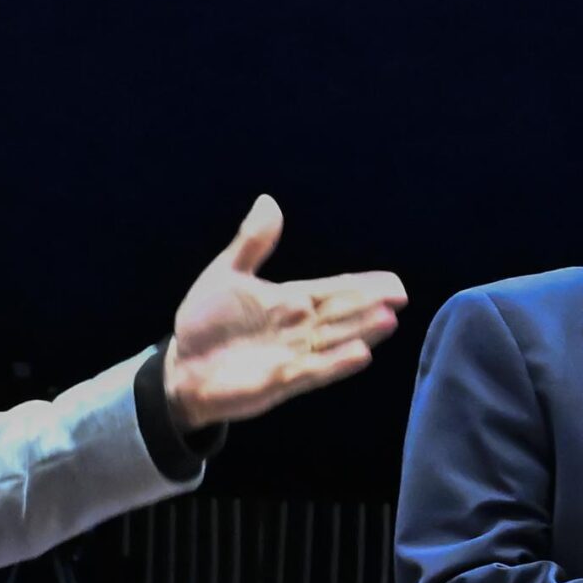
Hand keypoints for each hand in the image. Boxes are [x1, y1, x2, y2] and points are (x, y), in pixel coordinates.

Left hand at [160, 196, 406, 431]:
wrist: (182, 367)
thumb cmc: (206, 322)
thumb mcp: (226, 274)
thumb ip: (252, 244)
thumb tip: (270, 201)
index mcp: (290, 301)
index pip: (334, 290)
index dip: (364, 285)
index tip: (395, 282)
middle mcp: (298, 328)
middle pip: (341, 314)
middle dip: (369, 305)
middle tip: (400, 296)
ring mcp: (293, 355)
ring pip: (333, 341)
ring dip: (360, 332)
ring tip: (388, 320)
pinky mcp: (280, 381)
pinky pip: (313, 370)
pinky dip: (336, 363)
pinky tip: (361, 354)